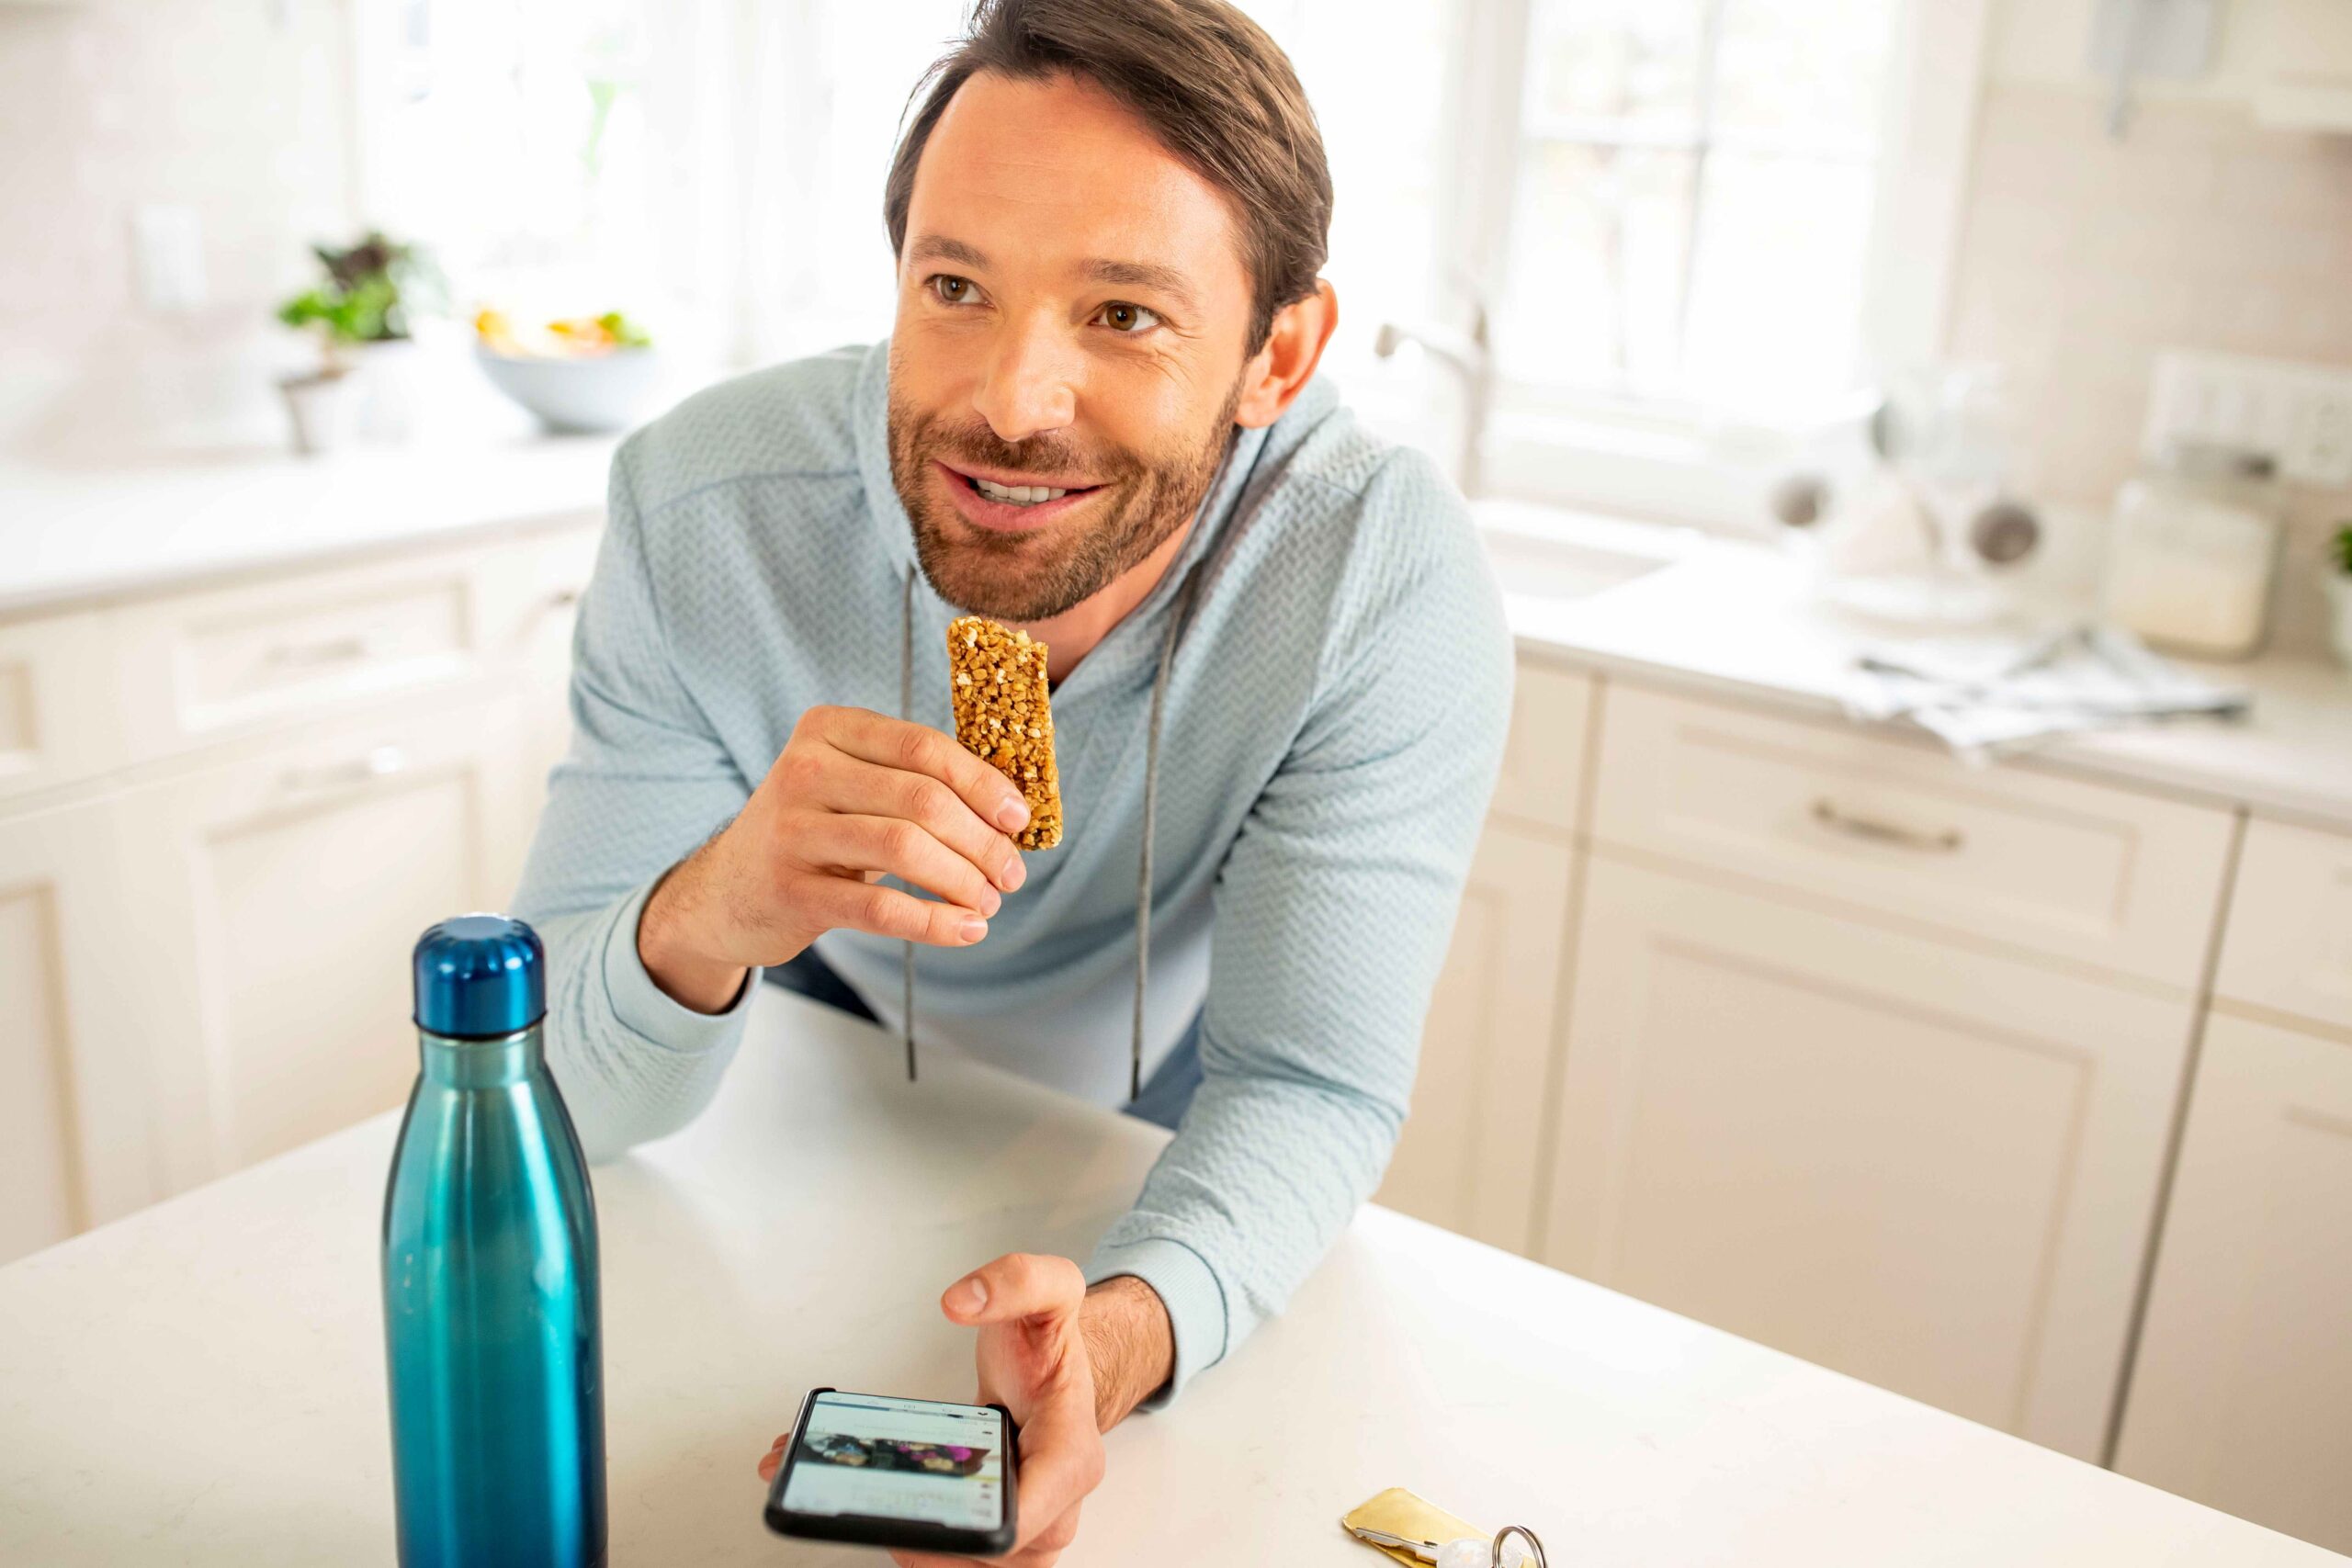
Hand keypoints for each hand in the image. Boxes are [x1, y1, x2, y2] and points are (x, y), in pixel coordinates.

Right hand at [640, 706, 1030, 1010]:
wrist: (725, 893)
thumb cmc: (815, 833)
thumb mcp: (851, 789)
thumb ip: (914, 782)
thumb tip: (1011, 811)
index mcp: (828, 729)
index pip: (924, 747)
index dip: (982, 782)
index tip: (1019, 818)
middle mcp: (803, 770)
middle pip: (922, 799)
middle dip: (982, 840)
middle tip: (1012, 873)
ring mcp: (791, 830)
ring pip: (904, 848)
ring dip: (964, 880)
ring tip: (991, 901)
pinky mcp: (789, 891)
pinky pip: (879, 907)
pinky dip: (935, 922)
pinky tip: (967, 929)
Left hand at [753, 1258, 1171, 1566]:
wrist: (1055, 1370)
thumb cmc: (1049, 1345)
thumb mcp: (1049, 1290)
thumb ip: (1016, 1279)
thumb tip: (961, 1301)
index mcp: (1072, 1456)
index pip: (1026, 1518)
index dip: (969, 1529)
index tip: (914, 1514)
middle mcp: (1055, 1507)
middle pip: (994, 1561)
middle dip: (926, 1544)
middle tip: (863, 1511)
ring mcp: (1026, 1530)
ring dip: (913, 1549)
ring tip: (849, 1509)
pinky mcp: (995, 1540)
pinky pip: (959, 1560)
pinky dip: (914, 1543)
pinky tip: (867, 1513)